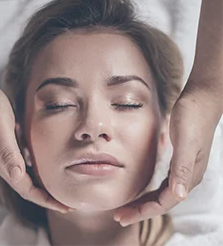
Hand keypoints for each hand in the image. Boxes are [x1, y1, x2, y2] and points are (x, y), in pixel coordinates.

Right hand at [0, 17, 71, 212]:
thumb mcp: (0, 130)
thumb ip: (8, 153)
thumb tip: (18, 176)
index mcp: (4, 164)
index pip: (27, 190)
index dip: (45, 200)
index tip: (62, 207)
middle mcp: (6, 163)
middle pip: (29, 188)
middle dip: (48, 198)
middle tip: (66, 204)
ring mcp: (9, 155)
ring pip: (29, 177)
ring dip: (45, 185)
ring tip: (61, 190)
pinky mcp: (12, 146)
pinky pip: (27, 163)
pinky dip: (40, 170)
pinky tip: (49, 167)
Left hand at [113, 83, 222, 226]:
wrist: (200, 101)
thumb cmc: (192, 118)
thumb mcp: (186, 142)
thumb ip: (183, 168)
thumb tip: (179, 196)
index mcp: (188, 176)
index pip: (164, 203)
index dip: (143, 212)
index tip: (123, 217)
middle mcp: (187, 177)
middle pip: (161, 202)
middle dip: (140, 211)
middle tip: (119, 216)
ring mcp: (183, 170)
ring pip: (161, 194)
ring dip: (143, 203)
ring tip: (126, 208)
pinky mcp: (178, 162)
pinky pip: (163, 184)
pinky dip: (150, 191)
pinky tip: (141, 191)